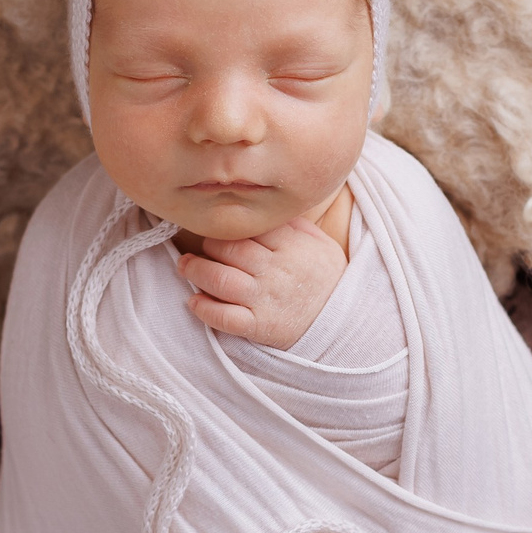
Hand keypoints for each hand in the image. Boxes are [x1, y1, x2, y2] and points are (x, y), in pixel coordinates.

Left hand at [174, 218, 347, 348]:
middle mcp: (276, 270)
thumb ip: (293, 223)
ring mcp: (266, 299)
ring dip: (196, 271)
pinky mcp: (260, 326)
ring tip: (186, 267)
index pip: (248, 226)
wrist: (345, 324)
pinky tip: (194, 302)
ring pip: (220, 279)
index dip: (227, 226)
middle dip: (207, 245)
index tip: (219, 228)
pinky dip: (204, 309)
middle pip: (229, 248)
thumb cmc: (327, 280)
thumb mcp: (320, 243)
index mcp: (292, 245)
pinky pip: (224, 317)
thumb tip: (263, 206)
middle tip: (200, 247)